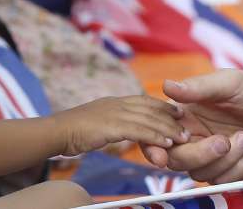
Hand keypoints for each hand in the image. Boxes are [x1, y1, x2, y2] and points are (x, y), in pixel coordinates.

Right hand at [53, 95, 185, 156]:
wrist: (56, 131)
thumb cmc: (71, 131)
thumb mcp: (95, 122)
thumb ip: (110, 123)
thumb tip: (118, 129)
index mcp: (114, 101)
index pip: (143, 100)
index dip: (161, 105)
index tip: (176, 111)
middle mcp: (117, 103)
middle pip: (150, 107)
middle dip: (170, 116)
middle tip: (186, 126)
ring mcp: (114, 113)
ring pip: (148, 118)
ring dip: (167, 128)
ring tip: (182, 138)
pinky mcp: (112, 125)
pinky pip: (139, 130)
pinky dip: (155, 136)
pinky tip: (165, 143)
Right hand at [142, 71, 242, 183]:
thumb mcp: (232, 83)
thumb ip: (199, 87)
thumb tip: (166, 85)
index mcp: (187, 113)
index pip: (158, 132)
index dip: (152, 144)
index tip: (161, 151)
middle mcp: (194, 137)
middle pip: (175, 159)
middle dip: (198, 154)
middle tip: (223, 141)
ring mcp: (211, 157)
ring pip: (198, 173)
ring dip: (225, 159)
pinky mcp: (229, 172)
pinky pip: (222, 181)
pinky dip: (239, 167)